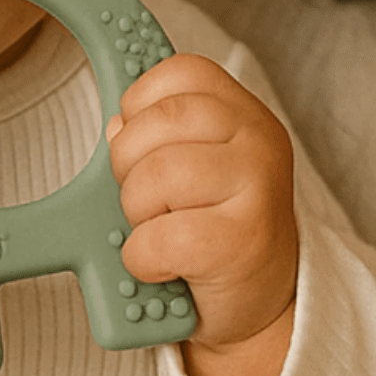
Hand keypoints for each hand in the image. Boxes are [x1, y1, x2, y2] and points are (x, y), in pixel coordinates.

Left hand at [106, 55, 299, 375]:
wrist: (260, 302)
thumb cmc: (217, 230)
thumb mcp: (196, 169)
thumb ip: (159, 137)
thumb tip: (115, 127)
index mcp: (244, 114)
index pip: (181, 73)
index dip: (141, 104)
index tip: (141, 142)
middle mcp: (259, 141)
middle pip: (160, 120)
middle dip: (128, 162)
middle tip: (145, 197)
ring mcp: (257, 189)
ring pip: (156, 175)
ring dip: (136, 213)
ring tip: (158, 230)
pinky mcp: (242, 242)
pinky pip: (159, 238)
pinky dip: (142, 258)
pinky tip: (162, 264)